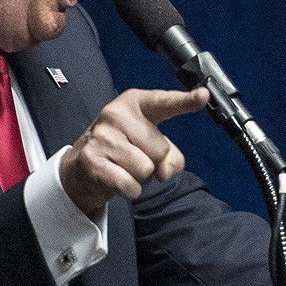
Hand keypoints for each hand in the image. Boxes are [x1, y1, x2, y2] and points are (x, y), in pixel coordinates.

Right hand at [60, 87, 208, 214]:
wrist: (82, 166)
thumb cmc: (123, 150)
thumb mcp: (150, 144)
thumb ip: (171, 155)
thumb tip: (164, 171)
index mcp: (134, 103)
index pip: (164, 102)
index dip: (185, 101)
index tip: (203, 95)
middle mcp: (116, 114)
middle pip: (160, 149)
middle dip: (154, 162)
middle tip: (134, 157)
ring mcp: (102, 137)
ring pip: (146, 169)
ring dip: (140, 177)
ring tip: (124, 168)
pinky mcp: (93, 161)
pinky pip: (131, 185)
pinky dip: (130, 190)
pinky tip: (117, 180)